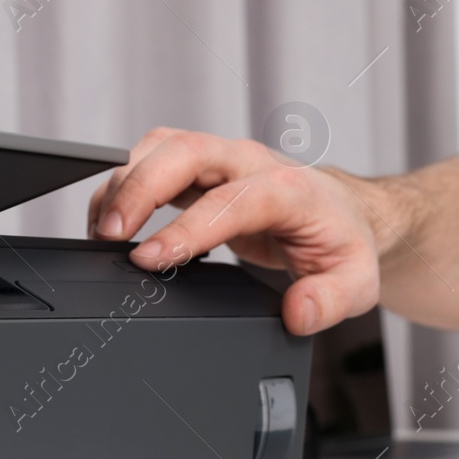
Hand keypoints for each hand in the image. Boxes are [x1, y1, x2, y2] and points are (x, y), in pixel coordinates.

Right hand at [88, 127, 384, 334]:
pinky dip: (123, 185)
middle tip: (110, 233)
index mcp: (287, 189)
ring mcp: (221, 161)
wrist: (341, 211)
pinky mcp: (198, 169)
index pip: (230, 199)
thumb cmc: (341, 241)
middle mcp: (249, 164)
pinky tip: (110, 222)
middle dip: (139, 186)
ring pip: (160, 146)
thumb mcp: (356, 281)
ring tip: (102, 231)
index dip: (185, 226)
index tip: (150, 258)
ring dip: (124, 182)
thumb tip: (296, 312)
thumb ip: (330, 300)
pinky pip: (151, 159)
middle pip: (185, 151)